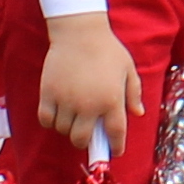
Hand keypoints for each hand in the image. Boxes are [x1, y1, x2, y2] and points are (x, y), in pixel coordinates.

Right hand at [37, 15, 137, 151]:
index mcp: (112, 100)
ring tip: (72, 119)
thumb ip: (133, 93)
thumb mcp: (128, 69)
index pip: (115, 134)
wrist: (80, 31)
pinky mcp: (48, 93)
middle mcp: (88, 105)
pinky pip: (46, 120)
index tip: (115, 151)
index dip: (116, 147)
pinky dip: (50, 122)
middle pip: (82, 139)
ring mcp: (67, 100)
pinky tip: (57, 115)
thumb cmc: (107, 49)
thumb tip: (138, 113)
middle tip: (87, 135)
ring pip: (63, 131)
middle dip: (86, 142)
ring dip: (68, 129)